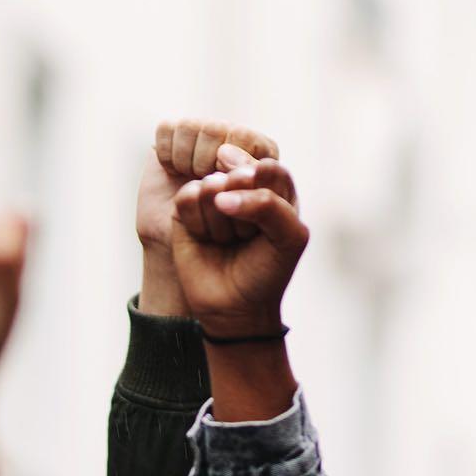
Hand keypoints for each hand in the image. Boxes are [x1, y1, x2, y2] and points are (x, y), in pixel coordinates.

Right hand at [137, 121, 279, 314]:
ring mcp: (212, 192)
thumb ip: (269, 203)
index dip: (265, 201)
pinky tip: (206, 238)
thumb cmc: (267, 270)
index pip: (267, 168)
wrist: (236, 307)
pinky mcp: (185, 206)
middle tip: (247, 237)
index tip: (268, 230)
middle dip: (244, 215)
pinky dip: (199, 223)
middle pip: (239, 175)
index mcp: (274, 183)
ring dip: (221, 223)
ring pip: (211, 185)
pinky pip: (187, 198)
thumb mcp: (290, 237)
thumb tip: (215, 190)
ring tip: (227, 240)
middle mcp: (242, 182)